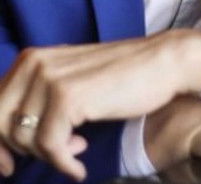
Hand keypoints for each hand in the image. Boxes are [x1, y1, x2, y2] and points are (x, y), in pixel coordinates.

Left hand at [0, 29, 200, 180]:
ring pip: (25, 139)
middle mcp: (35, 63)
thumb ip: (39, 97)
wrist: (160, 62)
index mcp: (32, 58)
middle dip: (10, 153)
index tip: (7, 164)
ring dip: (50, 156)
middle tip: (36, 164)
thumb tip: (10, 140)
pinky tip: (80, 166)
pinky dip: (64, 163)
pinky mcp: (68, 96)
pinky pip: (50, 146)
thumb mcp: (70, 80)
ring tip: (77, 149)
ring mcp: (50, 78)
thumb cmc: (120, 76)